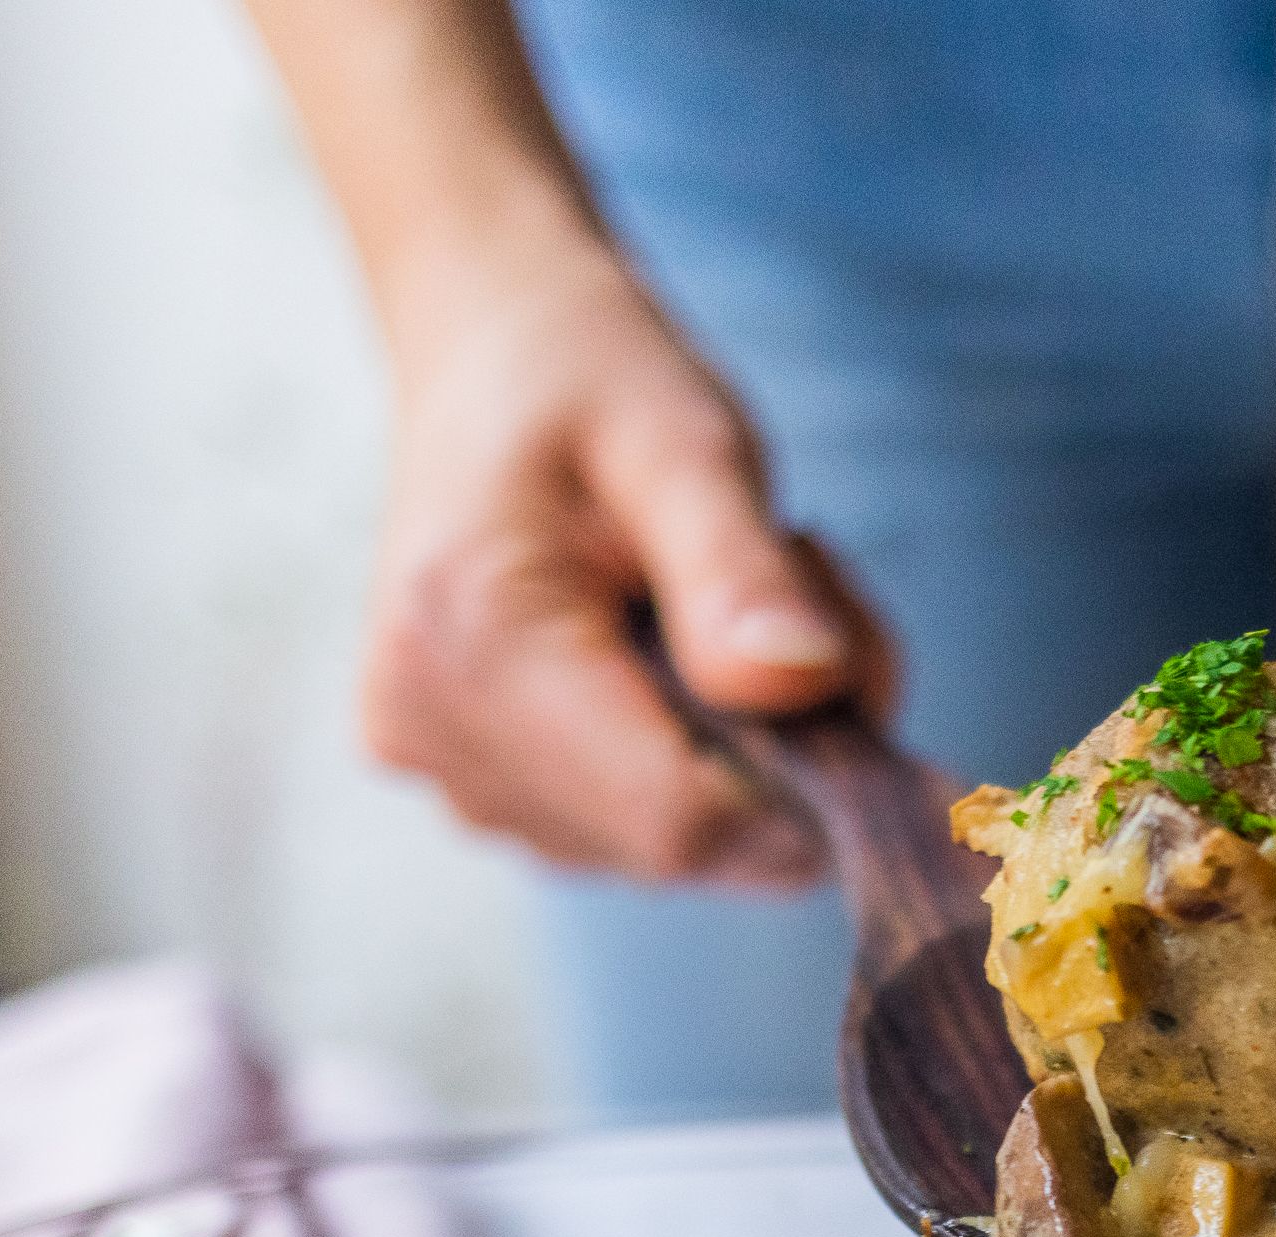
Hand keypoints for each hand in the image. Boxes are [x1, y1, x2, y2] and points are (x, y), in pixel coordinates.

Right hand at [362, 249, 894, 881]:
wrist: (490, 352)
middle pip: (678, 843)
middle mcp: (433, 729)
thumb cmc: (589, 377)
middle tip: (785, 592)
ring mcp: (444, 770)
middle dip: (774, 750)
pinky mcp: (468, 784)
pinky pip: (621, 826)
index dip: (804, 788)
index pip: (678, 820)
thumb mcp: (687, 439)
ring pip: (660, 845)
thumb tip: (806, 685)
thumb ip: (741, 570)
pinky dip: (683, 758)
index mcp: (473, 638)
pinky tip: (668, 653)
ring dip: (735, 753)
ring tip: (712, 604)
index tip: (843, 660)